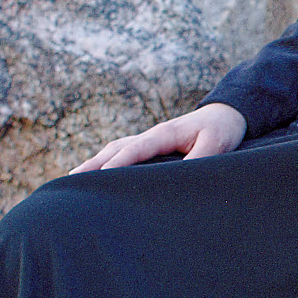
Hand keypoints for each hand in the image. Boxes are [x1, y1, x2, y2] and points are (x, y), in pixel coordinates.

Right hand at [69, 102, 246, 172]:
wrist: (227, 114)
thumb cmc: (222, 129)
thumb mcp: (216, 144)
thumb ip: (199, 159)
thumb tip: (178, 179)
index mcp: (163, 134)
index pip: (134, 150)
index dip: (117, 164)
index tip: (101, 178)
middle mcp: (151, 135)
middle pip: (115, 149)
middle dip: (93, 165)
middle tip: (70, 183)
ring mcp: (149, 140)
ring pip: (115, 151)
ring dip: (95, 164)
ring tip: (74, 182)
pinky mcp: (152, 147)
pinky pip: (123, 154)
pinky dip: (107, 164)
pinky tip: (97, 177)